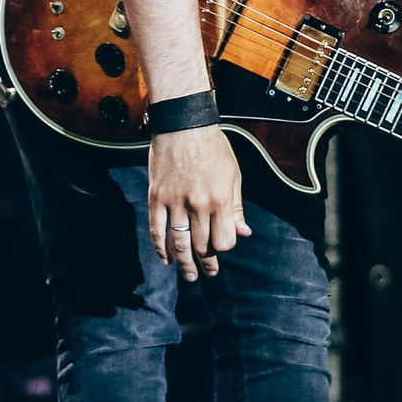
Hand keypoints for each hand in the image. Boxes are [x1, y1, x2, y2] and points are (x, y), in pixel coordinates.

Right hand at [147, 125, 250, 279]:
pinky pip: (157, 230)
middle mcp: (198, 205)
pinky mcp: (157, 198)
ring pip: (179, 243)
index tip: (221, 249)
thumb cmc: (214, 148)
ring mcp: (175, 202)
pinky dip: (161, 248)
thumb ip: (237, 207)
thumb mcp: (234, 175)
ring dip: (184, 264)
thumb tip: (244, 233)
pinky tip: (166, 260)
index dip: (224, 249)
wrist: (183, 125)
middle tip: (206, 274)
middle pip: (201, 245)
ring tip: (189, 276)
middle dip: (205, 263)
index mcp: (221, 199)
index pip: (224, 240)